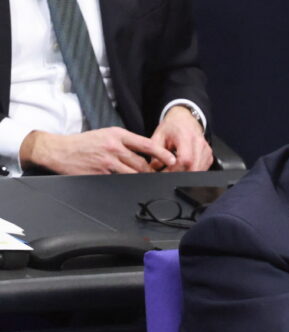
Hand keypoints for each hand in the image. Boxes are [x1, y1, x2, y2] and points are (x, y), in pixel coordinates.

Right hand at [19, 128, 176, 174]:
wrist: (59, 150)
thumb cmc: (85, 143)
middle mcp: (114, 147)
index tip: (173, 160)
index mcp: (117, 135)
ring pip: (133, 174)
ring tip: (147, 182)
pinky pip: (119, 182)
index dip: (162, 153)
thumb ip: (127, 142)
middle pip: (142, 163)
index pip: (146, 144)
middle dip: (152, 172)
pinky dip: (126, 184)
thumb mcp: (107, 134)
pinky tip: (129, 185)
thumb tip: (148, 152)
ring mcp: (107, 162)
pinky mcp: (100, 174)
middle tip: (160, 176)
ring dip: (142, 179)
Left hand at [150, 105, 212, 171]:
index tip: (165, 172)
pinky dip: (192, 172)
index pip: (185, 159)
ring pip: (199, 171)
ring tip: (175, 170)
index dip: (175, 170)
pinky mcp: (209, 156)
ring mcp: (206, 150)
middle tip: (169, 174)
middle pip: (194, 167)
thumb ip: (156, 153)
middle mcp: (199, 143)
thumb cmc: (171, 128)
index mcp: (186, 136)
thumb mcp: (158, 137)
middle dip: (180, 175)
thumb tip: (155, 168)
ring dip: (186, 175)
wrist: (184, 120)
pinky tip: (184, 168)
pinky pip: (202, 169)